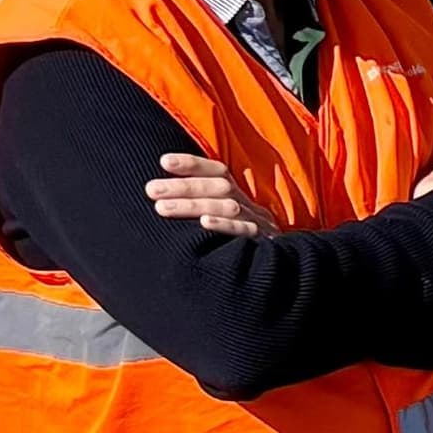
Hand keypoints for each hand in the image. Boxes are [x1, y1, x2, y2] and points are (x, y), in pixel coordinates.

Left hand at [146, 153, 274, 237]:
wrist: (281, 271)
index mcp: (238, 197)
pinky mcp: (264, 244)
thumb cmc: (237, 244)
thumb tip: (159, 195)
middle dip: (183, 186)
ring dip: (194, 205)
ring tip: (162, 207)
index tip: (164, 162)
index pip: (218, 172)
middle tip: (151, 190)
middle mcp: (248, 206)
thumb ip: (201, 207)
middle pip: (219, 187)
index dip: (192, 164)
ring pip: (228, 207)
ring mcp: (258, 224)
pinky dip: (225, 226)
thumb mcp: (224, 219)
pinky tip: (204, 223)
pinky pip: (246, 232)